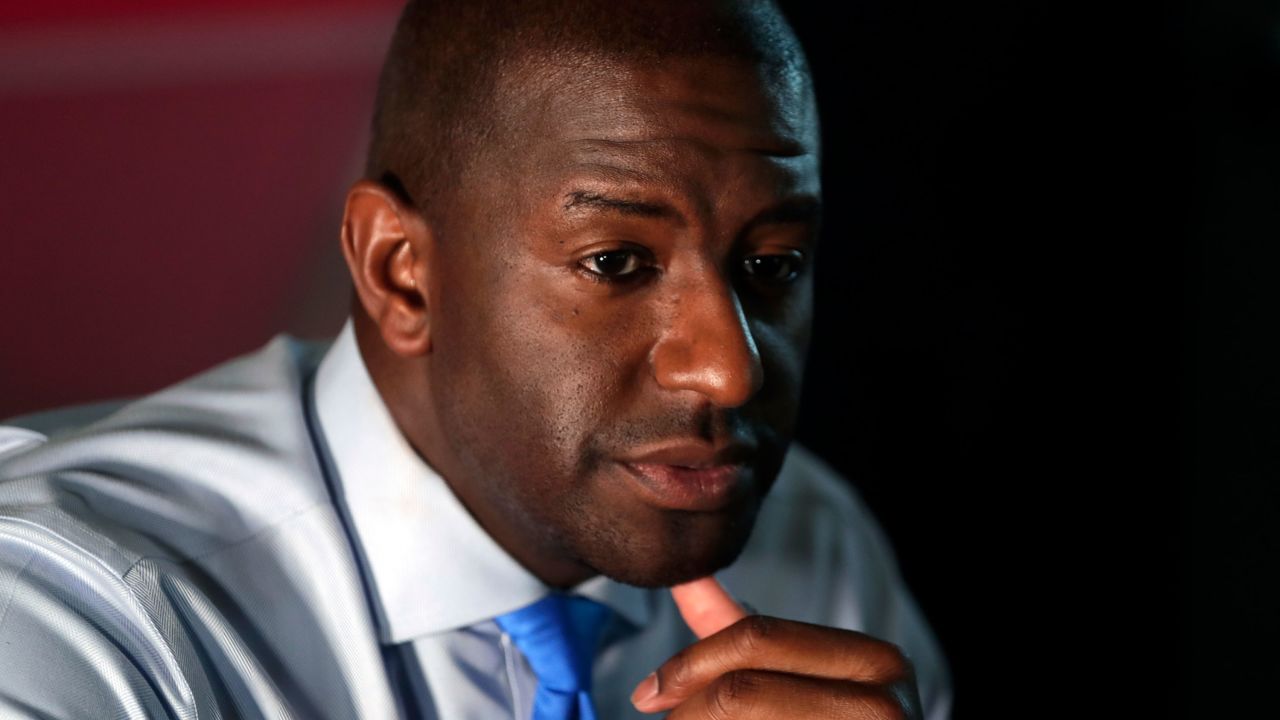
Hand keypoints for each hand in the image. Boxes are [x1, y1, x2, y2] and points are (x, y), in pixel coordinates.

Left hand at [629, 577, 921, 718]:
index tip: (646, 693)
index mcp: (875, 661)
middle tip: (662, 719)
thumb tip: (687, 575)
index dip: (690, 663)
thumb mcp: (792, 673)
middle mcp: (884, 704)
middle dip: (688, 709)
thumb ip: (737, 629)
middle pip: (741, 692)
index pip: (757, 638)